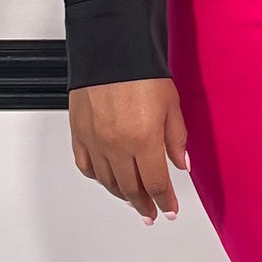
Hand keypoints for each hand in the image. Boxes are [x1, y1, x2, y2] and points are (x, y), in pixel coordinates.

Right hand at [68, 76, 188, 223]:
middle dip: (144, 204)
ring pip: (108, 181)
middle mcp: (116, 146)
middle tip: (151, 213)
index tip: (169, 209)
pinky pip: (86, 166)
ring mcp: (95, 142)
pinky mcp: (79, 133)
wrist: (110, 49)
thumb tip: (182, 164)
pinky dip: (98, 177)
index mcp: (143, 140)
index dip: (165, 201)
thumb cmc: (141, 71)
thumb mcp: (172, 105)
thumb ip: (177, 139)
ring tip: (132, 200)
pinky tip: (106, 180)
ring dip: (122, 195)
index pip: (156, 184)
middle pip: (132, 189)